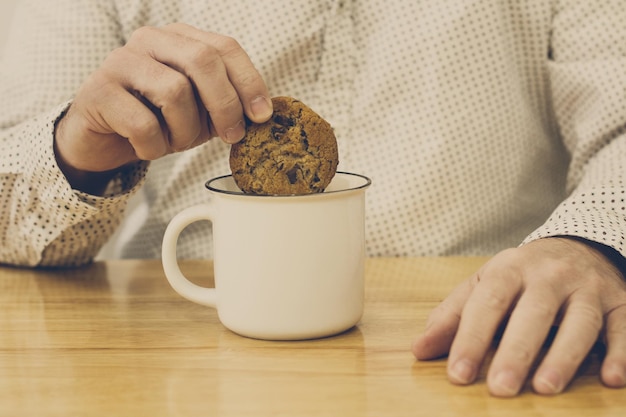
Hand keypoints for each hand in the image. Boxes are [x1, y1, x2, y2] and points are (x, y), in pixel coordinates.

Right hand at [54, 23, 272, 191]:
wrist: (102, 141)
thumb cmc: (157, 122)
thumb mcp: (200, 113)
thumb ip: (227, 106)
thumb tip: (262, 114)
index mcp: (179, 39)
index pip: (224, 47)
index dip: (249, 81)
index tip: (262, 116)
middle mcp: (150, 40)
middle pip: (202, 60)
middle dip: (225, 104)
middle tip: (232, 136)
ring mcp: (120, 61)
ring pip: (175, 91)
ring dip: (184, 130)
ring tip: (174, 141)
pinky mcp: (98, 91)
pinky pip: (142, 124)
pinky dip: (154, 147)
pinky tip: (147, 148)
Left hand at [411, 237, 625, 395]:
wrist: (578, 245)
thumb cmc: (521, 276)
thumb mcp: (483, 285)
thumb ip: (452, 316)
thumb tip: (419, 350)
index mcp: (510, 269)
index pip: (488, 302)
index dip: (471, 337)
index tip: (458, 374)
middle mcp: (550, 275)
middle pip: (534, 312)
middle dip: (516, 351)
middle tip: (501, 388)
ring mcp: (588, 287)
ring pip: (580, 321)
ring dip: (564, 356)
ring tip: (545, 388)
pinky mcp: (620, 302)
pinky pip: (624, 326)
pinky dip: (622, 352)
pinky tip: (612, 380)